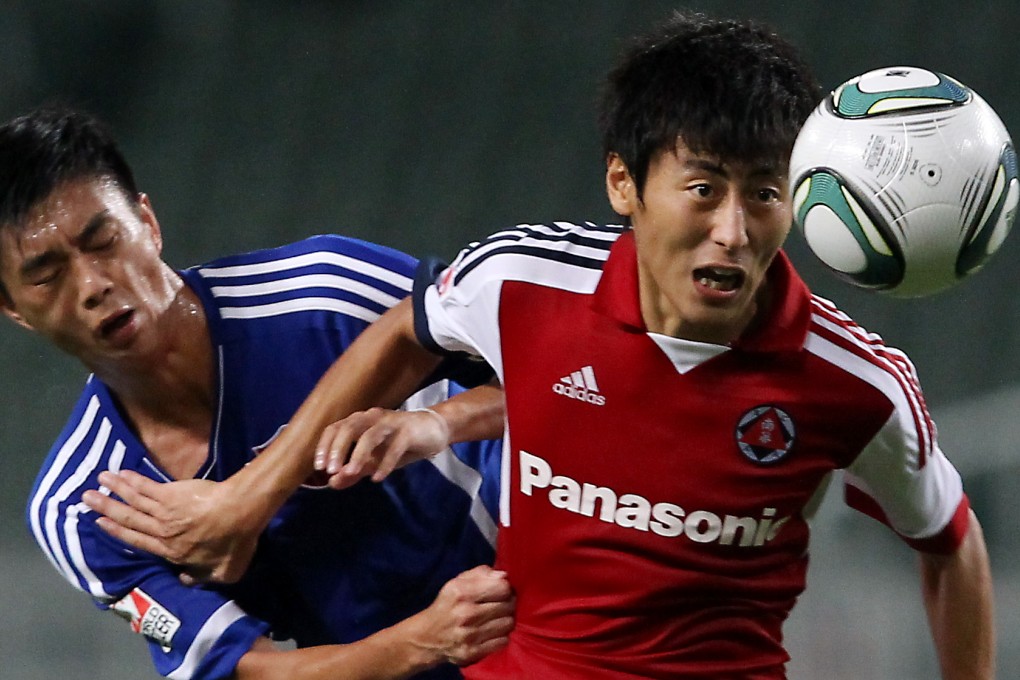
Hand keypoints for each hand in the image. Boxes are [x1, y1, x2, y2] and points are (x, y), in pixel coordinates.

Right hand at [82, 470, 258, 584]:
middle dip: (106, 508)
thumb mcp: (225, 572)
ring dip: (114, 490)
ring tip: (99, 481)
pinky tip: (121, 473)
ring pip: (134, 500)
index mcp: (172, 552)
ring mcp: (165, 511)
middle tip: (86, 499)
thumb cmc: (236, 542)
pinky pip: (146, 486)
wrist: (240, 512)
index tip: (101, 523)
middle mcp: (162, 531)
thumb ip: (202, 578)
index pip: (139, 541)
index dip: (118, 533)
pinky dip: (132, 480)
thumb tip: (186, 579)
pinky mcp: (172, 493)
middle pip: (129, 519)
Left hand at [314, 407, 449, 489]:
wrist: (433, 431)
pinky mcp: (409, 430)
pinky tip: (378, 478)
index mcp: (359, 421)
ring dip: (358, 455)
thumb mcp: (374, 460)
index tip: (320, 468)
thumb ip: (353, 471)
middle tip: (331, 471)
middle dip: (337, 450)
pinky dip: (384, 463)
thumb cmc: (399, 444)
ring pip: (370, 435)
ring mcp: (391, 422)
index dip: (325, 447)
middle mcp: (372, 417)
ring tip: (351, 473)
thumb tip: (332, 483)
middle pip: (348, 428)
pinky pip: (394, 447)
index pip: (335, 428)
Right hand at [411, 565, 514, 666]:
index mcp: (461, 592)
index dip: (505, 587)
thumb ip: (481, 574)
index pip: (502, 587)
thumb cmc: (447, 605)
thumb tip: (503, 576)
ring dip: (506, 620)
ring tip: (497, 618)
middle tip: (501, 604)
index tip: (500, 590)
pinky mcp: (472, 653)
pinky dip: (501, 636)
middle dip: (508, 603)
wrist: (427, 638)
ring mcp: (469, 636)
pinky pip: (503, 641)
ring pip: (508, 623)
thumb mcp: (457, 582)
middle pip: (508, 605)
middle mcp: (466, 614)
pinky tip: (491, 632)